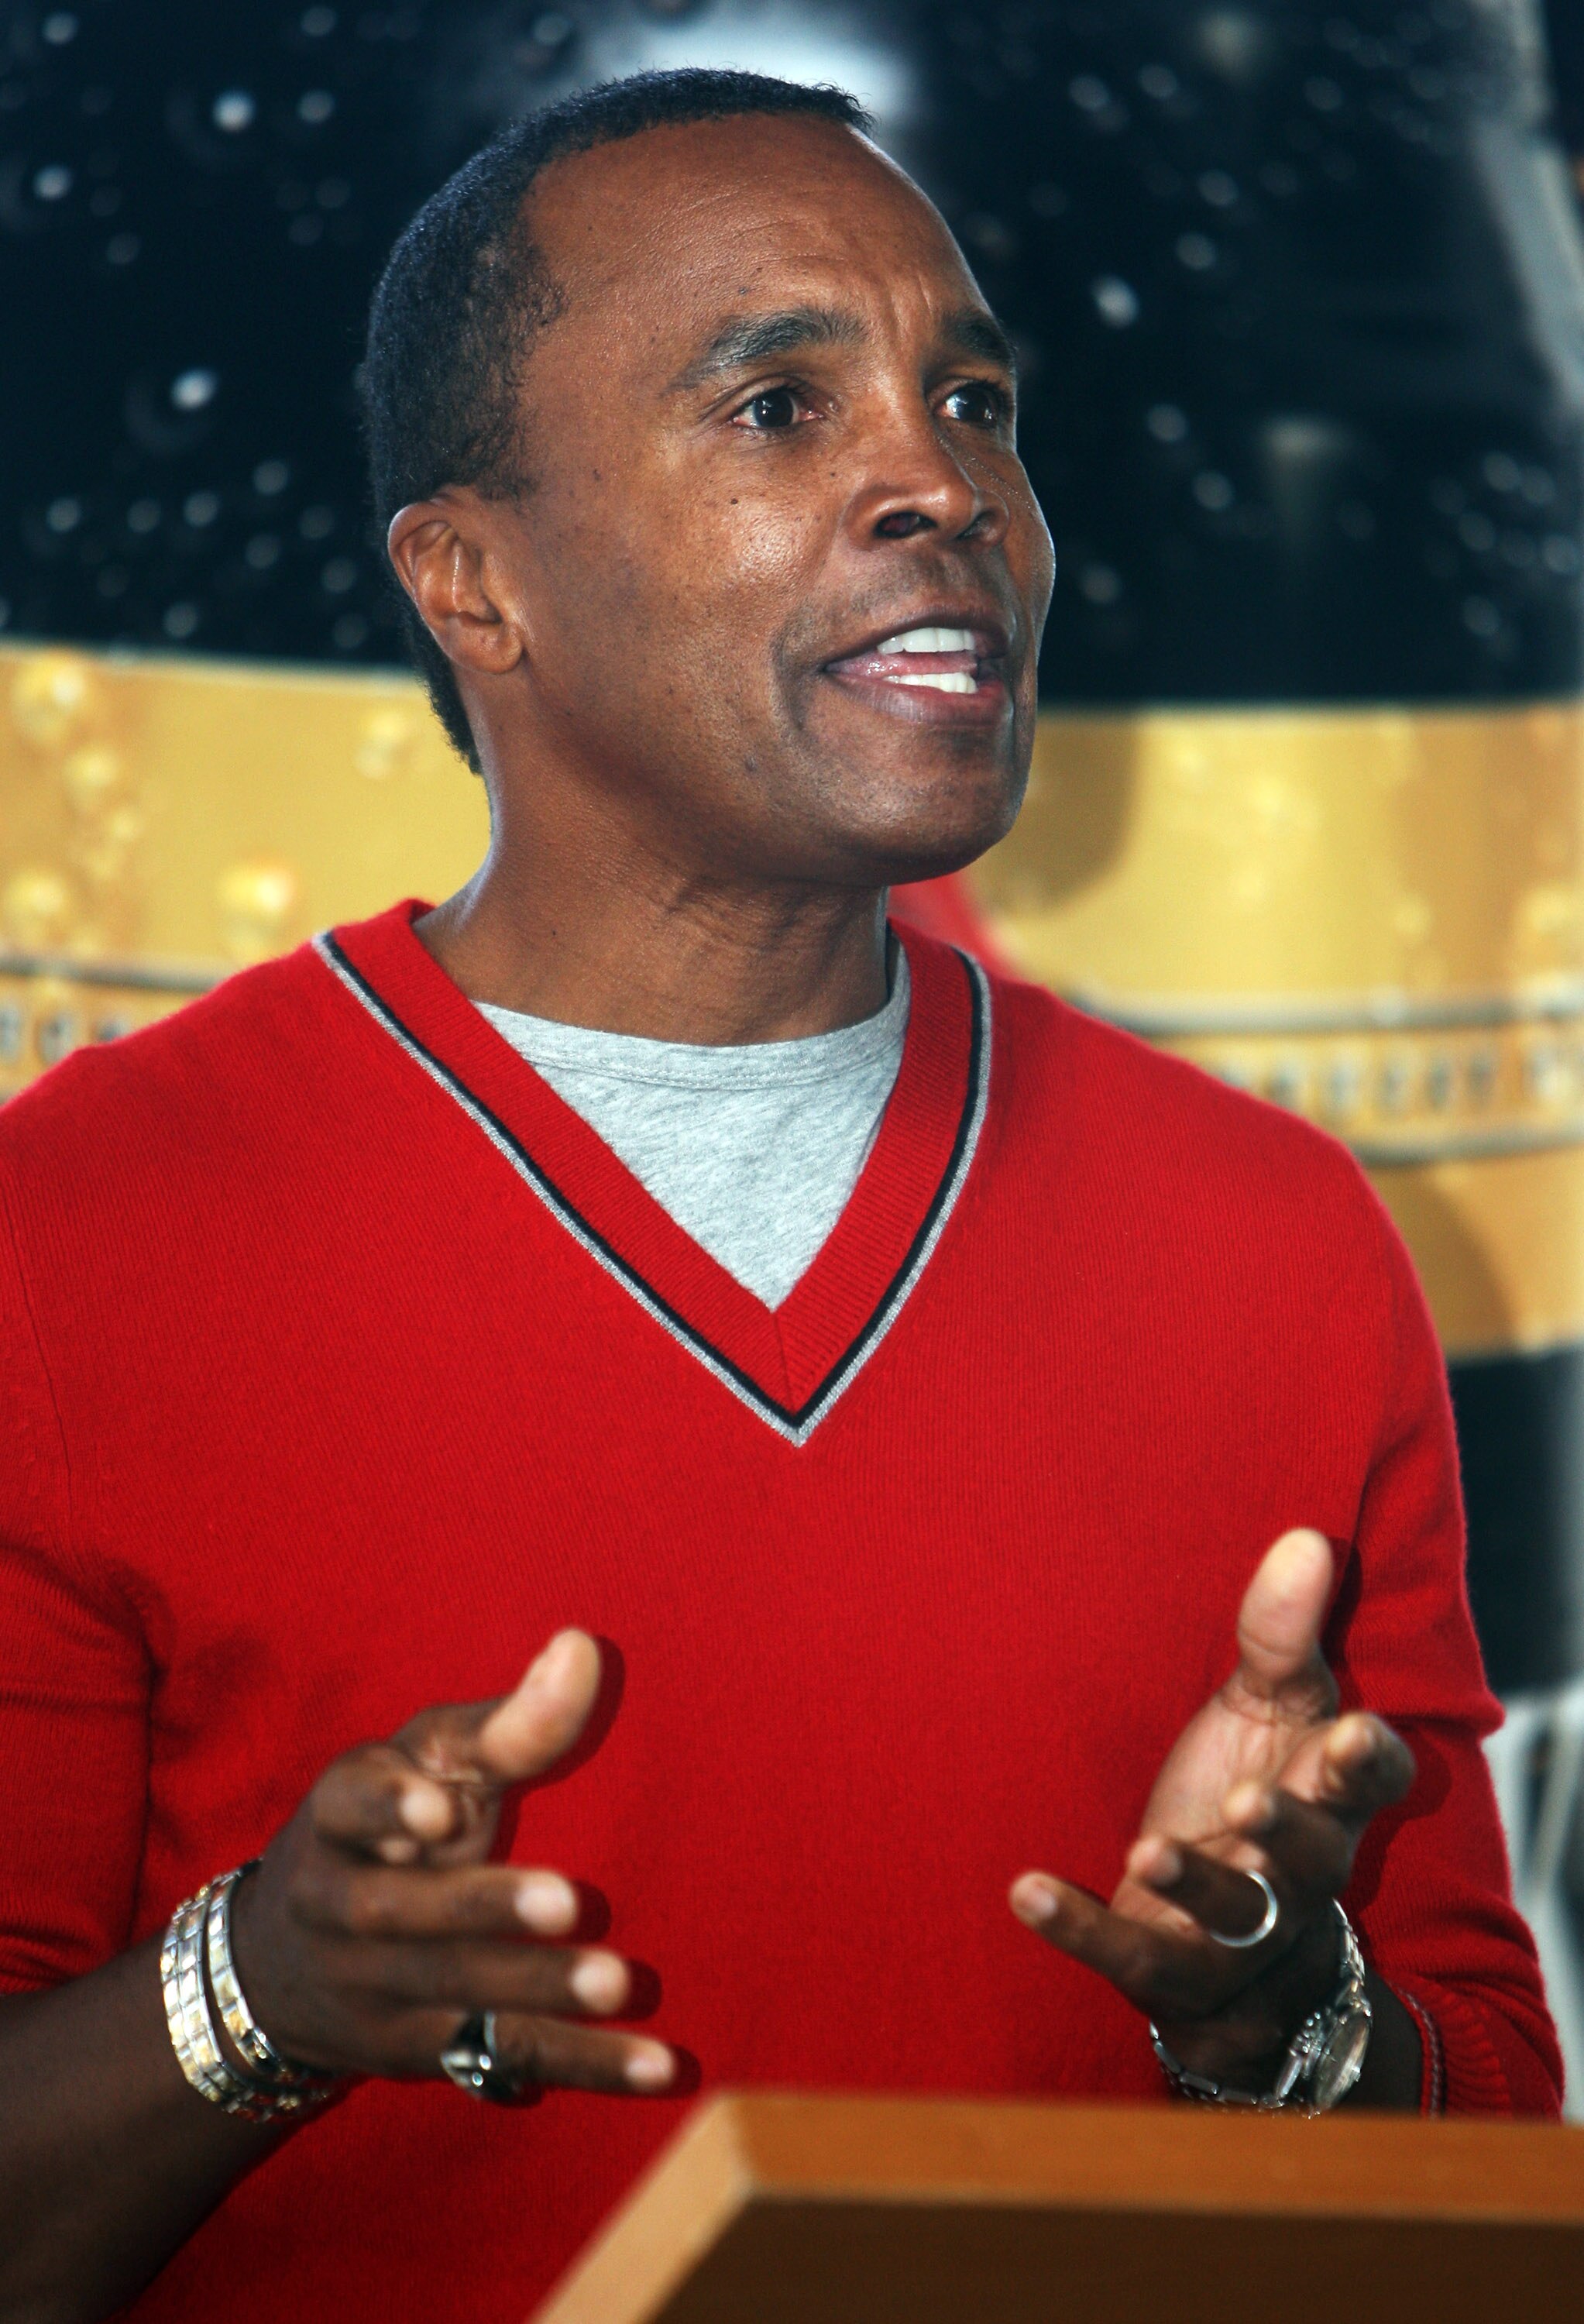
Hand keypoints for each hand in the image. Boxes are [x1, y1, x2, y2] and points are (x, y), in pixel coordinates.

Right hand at [230, 1630, 673, 2098]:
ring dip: (540, 1992)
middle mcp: (343, 1906)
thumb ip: (505, 1723)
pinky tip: (659, 2067)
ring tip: (619, 1982)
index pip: (351, 1805)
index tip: (440, 1808)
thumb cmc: (387, 1825)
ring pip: (456, 1995)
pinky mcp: (425, 2053)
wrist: (280, 1967)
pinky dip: (584, 2066)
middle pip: (404, 1913)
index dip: (388, 1808)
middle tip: (569, 1901)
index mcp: (340, 1815)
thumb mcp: (426, 1763)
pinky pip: (505, 2062)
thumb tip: (582, 1648)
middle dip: (485, 1908)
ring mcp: (378, 1991)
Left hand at [1009, 1529, 1415, 2098]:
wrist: (1245, 1949)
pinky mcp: (1172, 1969)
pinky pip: (1130, 1955)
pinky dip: (1078, 1927)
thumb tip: (1303, 1537)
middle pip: (1313, 1857)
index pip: (1372, 1781)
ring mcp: (1240, 1931)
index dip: (1365, 1762)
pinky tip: (1025, 1890)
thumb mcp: (1273, 1708)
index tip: (1351, 1735)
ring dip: (1193, 1883)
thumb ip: (1281, 1632)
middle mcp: (1299, 1871)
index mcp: (1327, 1796)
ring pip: (1233, 1917)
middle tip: (1249, 1802)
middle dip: (1285, 1831)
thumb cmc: (1258, 1790)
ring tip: (1149, 1849)